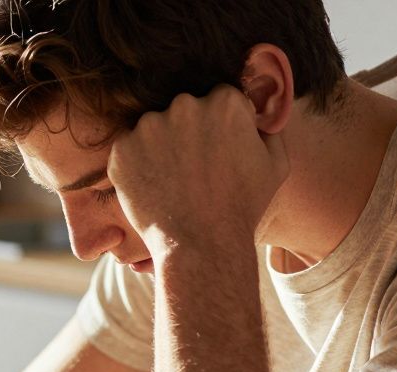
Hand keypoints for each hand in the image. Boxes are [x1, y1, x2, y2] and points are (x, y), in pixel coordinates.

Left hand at [107, 85, 288, 258]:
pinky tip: (156, 189)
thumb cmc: (242, 208)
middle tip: (194, 171)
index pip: (218, 100)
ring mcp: (149, 126)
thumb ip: (267, 128)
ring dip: (161, 148)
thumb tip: (256, 114)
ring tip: (175, 183)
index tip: (218, 154)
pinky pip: (130, 151)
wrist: (202, 245)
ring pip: (154, 129)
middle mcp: (185, 104)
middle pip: (184, 110)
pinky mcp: (122, 150)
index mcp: (225, 101)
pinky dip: (138, 167)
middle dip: (188, 134)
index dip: (219, 129)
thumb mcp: (275, 164)